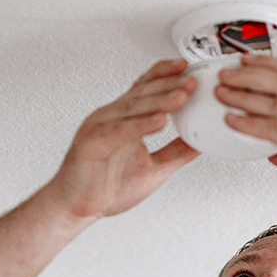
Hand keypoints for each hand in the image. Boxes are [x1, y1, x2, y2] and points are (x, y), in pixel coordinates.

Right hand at [45, 59, 199, 219]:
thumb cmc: (106, 188)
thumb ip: (175, 154)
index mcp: (123, 120)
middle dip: (168, 85)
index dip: (164, 76)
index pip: (145, 90)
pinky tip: (160, 120)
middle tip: (191, 81)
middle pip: (142, 94)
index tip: (186, 69)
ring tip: (182, 96)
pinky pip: (120, 132)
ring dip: (159, 101)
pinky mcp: (92, 144)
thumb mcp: (153, 169)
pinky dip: (140, 125)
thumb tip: (199, 143)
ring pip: (132, 109)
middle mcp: (111, 119)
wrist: (77, 208)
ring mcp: (99, 128)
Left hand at [216, 55, 276, 223]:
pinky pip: (273, 129)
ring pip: (274, 102)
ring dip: (242, 96)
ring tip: (223, 94)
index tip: (247, 60)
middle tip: (226, 74)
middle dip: (248, 74)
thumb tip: (274, 150)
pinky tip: (234, 120)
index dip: (268, 64)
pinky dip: (249, 123)